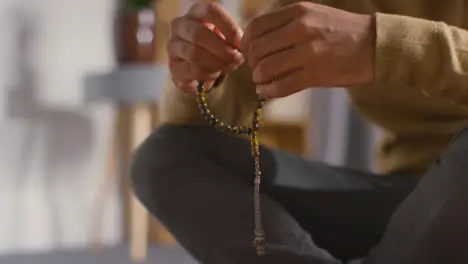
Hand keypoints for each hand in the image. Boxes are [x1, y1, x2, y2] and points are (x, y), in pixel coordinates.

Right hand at [167, 2, 243, 92]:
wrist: (201, 66)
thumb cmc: (217, 46)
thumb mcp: (227, 38)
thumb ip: (234, 40)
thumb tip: (238, 49)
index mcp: (196, 12)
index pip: (211, 11)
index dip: (228, 26)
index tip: (239, 40)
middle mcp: (179, 26)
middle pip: (199, 34)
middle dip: (221, 49)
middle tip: (236, 58)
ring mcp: (173, 46)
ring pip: (194, 54)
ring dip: (215, 63)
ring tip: (226, 67)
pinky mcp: (173, 66)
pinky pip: (192, 71)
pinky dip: (208, 75)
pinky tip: (215, 74)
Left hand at [241, 2, 374, 98]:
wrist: (374, 45)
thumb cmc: (341, 30)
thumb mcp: (313, 14)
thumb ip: (286, 23)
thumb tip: (256, 40)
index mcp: (299, 11)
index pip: (256, 26)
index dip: (245, 42)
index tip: (247, 52)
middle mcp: (302, 29)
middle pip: (258, 48)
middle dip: (252, 63)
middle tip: (256, 69)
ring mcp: (309, 53)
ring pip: (266, 68)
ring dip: (258, 78)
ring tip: (261, 81)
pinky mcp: (316, 75)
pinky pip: (282, 86)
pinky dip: (268, 92)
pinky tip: (266, 92)